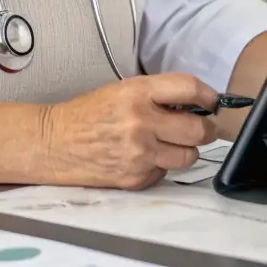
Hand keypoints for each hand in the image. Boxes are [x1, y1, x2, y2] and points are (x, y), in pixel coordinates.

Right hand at [43, 74, 218, 189]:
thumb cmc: (89, 113)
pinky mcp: (136, 178)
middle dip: (204, 128)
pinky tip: (143, 157)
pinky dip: (161, 165)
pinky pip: (166, 172)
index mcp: (137, 93)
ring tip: (169, 142)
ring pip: (189, 155)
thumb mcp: (123, 90)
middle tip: (199, 126)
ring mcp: (140, 154)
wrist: (55, 143)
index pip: (189, 88)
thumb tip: (195, 103)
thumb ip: (158, 95)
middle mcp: (141, 123)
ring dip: (185, 148)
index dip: (208, 95)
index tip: (212, 101)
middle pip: (198, 129)